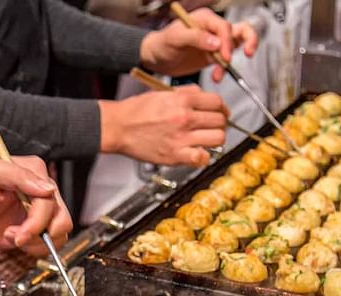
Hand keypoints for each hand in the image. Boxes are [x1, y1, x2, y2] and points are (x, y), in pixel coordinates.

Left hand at [0, 156, 72, 256]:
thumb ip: (17, 176)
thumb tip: (48, 189)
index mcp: (34, 171)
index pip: (50, 200)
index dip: (37, 221)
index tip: (19, 232)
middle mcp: (42, 190)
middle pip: (60, 218)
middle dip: (37, 234)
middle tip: (15, 238)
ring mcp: (41, 211)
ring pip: (59, 234)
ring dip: (35, 242)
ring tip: (11, 236)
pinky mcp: (36, 228)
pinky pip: (50, 244)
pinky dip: (33, 248)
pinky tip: (14, 240)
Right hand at [99, 86, 226, 166]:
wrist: (118, 127)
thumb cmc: (136, 111)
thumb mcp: (162, 93)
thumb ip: (186, 92)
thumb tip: (203, 95)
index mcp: (182, 100)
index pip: (217, 102)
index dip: (222, 108)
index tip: (221, 113)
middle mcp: (185, 118)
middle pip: (220, 120)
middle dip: (220, 123)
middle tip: (214, 127)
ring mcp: (181, 138)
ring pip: (218, 138)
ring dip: (215, 139)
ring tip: (207, 139)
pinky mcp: (175, 155)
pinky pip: (202, 158)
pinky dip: (203, 157)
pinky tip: (197, 152)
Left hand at [140, 8, 258, 81]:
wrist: (157, 58)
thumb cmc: (163, 43)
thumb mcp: (175, 38)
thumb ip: (196, 37)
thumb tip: (216, 43)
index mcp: (205, 18)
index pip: (224, 27)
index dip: (227, 41)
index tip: (224, 57)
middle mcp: (213, 27)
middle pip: (239, 31)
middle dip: (239, 46)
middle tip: (236, 59)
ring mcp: (216, 41)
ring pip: (237, 46)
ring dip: (230, 62)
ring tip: (217, 76)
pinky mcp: (214, 55)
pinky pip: (227, 60)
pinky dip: (224, 69)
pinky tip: (216, 77)